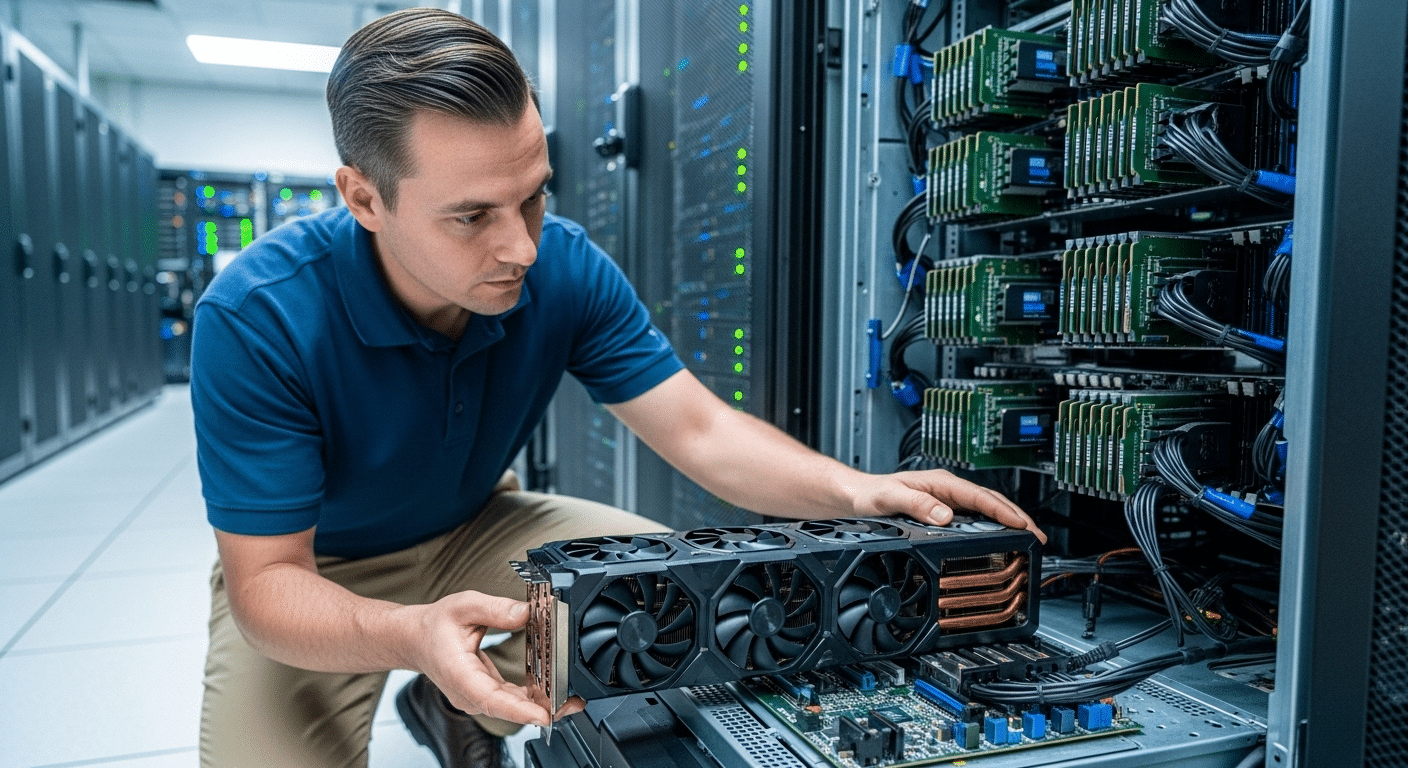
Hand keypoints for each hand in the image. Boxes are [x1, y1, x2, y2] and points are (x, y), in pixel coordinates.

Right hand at [402, 590, 584, 726]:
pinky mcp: (486, 694)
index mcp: (461, 676)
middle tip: (574, 702)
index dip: (520, 710)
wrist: (415, 639)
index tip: (545, 715)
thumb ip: (496, 608)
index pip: (492, 700)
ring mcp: (477, 697)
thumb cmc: (434, 626)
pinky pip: (512, 700)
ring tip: (571, 696)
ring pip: (513, 707)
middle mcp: (470, 694)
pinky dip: (532, 696)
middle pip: (510, 709)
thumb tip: (526, 613)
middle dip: (544, 708)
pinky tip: (553, 688)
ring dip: (542, 704)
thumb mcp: (464, 606)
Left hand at [850, 469, 1046, 543]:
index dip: (1003, 511)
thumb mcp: (891, 498)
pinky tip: (1001, 541)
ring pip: (986, 511)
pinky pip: (975, 520)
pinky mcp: (944, 513)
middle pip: (991, 502)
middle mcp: (947, 490)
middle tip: (1038, 537)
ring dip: (1008, 524)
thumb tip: (946, 516)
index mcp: (941, 483)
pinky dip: (992, 529)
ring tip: (1029, 540)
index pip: (980, 496)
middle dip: (1017, 518)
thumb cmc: (871, 494)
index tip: (1021, 524)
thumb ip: (917, 505)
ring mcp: (947, 501)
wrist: (857, 497)